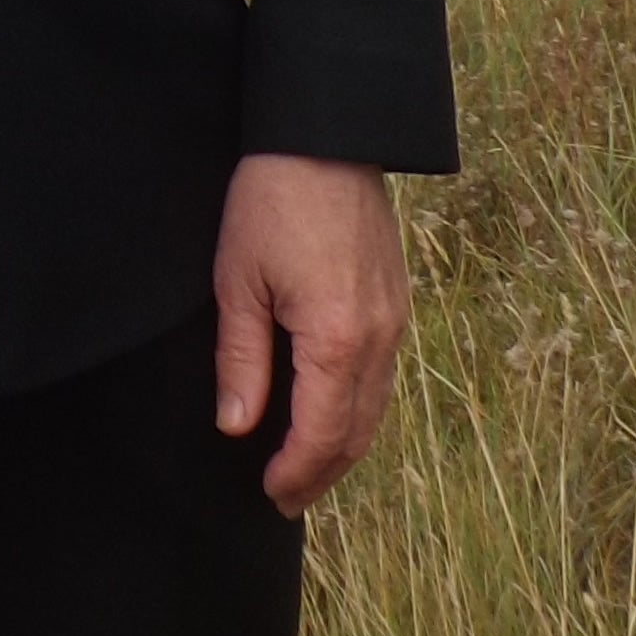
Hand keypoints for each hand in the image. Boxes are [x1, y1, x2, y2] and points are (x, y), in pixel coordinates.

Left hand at [212, 153, 408, 513]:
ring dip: (343, 446)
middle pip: (357, 432)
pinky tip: (331, 413)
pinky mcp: (398, 303)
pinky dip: (358, 409)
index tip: (270, 494)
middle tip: (285, 497)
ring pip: (376, 408)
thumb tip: (237, 426)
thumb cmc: (271, 200)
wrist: (325, 137)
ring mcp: (396, 321)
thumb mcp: (237, 280)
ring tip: (306, 468)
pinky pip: (384, 377)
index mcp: (337, 339)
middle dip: (321, 472)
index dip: (296, 472)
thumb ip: (241, 360)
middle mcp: (380, 339)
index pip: (322, 433)